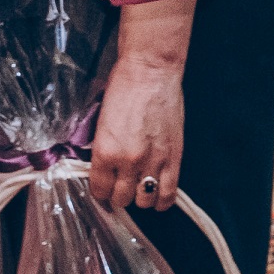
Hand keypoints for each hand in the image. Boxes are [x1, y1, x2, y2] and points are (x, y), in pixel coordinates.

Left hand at [91, 55, 184, 210]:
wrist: (150, 71)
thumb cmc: (123, 88)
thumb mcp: (100, 121)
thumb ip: (101, 149)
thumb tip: (101, 168)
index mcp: (104, 152)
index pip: (99, 190)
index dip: (100, 191)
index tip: (103, 187)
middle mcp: (128, 162)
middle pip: (121, 199)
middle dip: (118, 194)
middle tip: (120, 183)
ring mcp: (153, 162)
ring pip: (144, 201)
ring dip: (140, 196)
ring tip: (139, 186)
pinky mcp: (174, 159)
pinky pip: (168, 194)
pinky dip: (162, 200)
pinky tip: (157, 194)